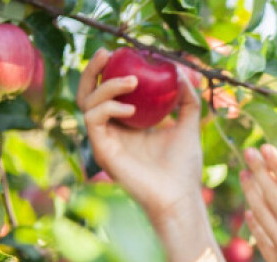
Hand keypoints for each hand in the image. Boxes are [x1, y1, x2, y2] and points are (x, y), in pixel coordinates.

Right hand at [76, 48, 202, 215]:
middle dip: (93, 70)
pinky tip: (130, 109)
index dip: (111, 69)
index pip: (110, 90)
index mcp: (129, 122)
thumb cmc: (184, 166)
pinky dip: (108, 107)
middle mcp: (113, 129)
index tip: (124, 52)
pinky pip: (93, 119)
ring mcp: (105, 140)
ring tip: (132, 81)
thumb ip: (188, 100)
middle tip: (108, 54)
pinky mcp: (102, 151)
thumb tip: (182, 73)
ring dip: (106, 86)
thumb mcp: (189, 125)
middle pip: (89, 92)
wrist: (180, 195)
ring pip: (86, 102)